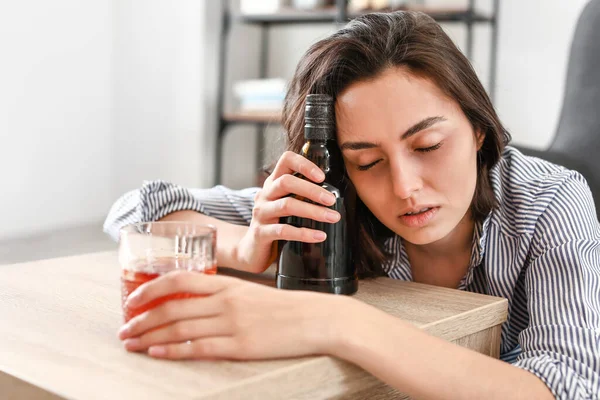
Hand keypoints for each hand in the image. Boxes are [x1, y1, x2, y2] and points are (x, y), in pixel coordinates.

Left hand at [117, 271, 347, 359]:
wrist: (315, 319)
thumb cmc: (284, 307)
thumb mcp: (251, 293)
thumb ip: (223, 295)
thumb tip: (194, 303)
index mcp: (228, 284)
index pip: (180, 279)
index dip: (151, 289)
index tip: (133, 299)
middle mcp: (225, 301)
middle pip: (172, 306)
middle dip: (141, 318)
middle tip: (123, 329)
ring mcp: (232, 324)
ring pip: (179, 327)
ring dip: (149, 335)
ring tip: (131, 343)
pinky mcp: (240, 346)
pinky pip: (199, 348)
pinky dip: (173, 350)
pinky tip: (156, 352)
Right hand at [235, 151, 339, 272]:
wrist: (251, 251)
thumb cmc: (275, 224)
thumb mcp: (286, 205)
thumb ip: (301, 196)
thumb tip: (335, 194)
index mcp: (273, 183)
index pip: (285, 161)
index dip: (304, 164)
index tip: (322, 176)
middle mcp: (265, 194)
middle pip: (286, 182)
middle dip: (312, 190)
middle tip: (332, 200)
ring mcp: (261, 213)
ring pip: (287, 205)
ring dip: (313, 211)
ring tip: (332, 217)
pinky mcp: (261, 233)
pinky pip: (283, 231)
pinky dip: (304, 233)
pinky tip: (320, 236)